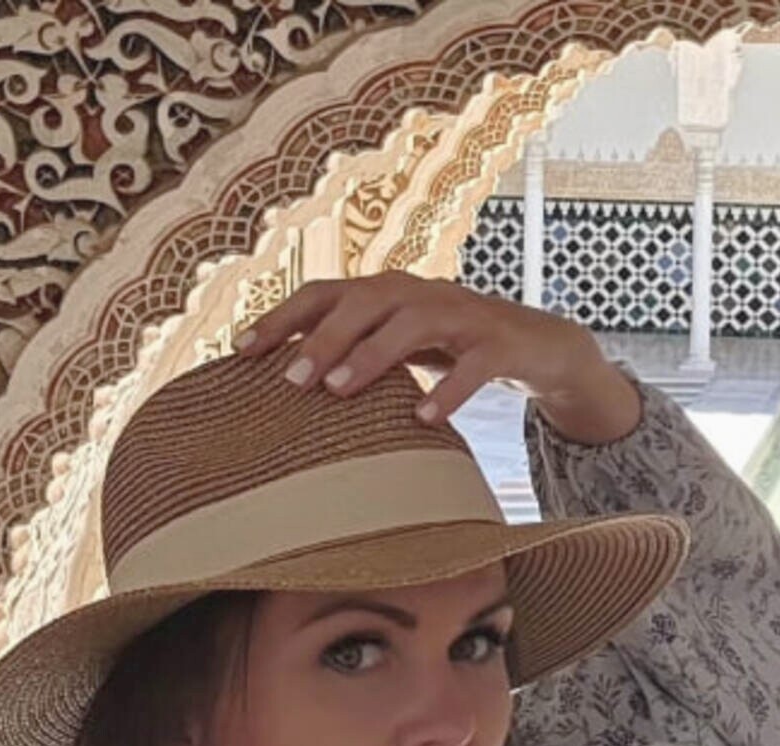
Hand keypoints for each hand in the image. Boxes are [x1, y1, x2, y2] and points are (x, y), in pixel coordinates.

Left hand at [233, 269, 641, 442]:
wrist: (538, 345)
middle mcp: (419, 293)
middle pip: (362, 302)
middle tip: (289, 379)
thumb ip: (355, 353)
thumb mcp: (399, 347)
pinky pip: (471, 365)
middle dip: (322, 338)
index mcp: (388, 292)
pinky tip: (422, 418)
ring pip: (410, 324)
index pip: (324, 293)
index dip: (282, 317)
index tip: (241, 351)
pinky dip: (447, 390)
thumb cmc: (454, 348)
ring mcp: (461, 315)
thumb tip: (287, 384)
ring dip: (370, 355)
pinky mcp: (499, 344)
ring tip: (338, 391)